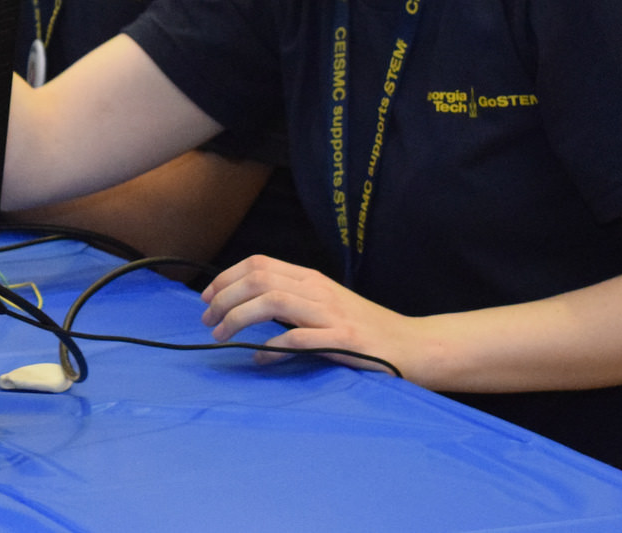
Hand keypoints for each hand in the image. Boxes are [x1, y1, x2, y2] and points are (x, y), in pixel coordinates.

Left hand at [199, 254, 430, 379]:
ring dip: (238, 318)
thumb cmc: (365, 330)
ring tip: (222, 336)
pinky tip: (258, 358)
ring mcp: (332, 314)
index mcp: (312, 279)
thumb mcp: (326, 305)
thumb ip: (292, 301)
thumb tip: (247, 308)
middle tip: (207, 321)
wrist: (414, 346)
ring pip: (272, 301)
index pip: (259, 264)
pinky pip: (299, 338)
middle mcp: (318, 290)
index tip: (207, 298)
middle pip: (258, 280)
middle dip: (224, 298)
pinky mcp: (344, 340)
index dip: (226, 277)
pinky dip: (272, 347)